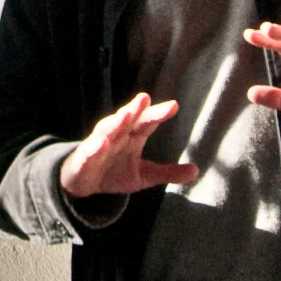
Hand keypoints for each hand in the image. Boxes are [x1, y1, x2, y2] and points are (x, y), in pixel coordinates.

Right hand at [58, 93, 201, 199]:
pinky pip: (90, 151)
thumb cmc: (114, 173)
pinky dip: (95, 147)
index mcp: (133, 136)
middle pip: (127, 119)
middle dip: (135, 108)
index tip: (174, 106)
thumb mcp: (144, 176)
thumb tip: (196, 171)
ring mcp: (99, 144)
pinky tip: (101, 143)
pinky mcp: (85, 158)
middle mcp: (117, 135)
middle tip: (145, 97)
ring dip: (116, 121)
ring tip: (126, 114)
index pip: (147, 121)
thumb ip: (168, 172)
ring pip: (107, 129)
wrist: (84, 183)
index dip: (158, 114)